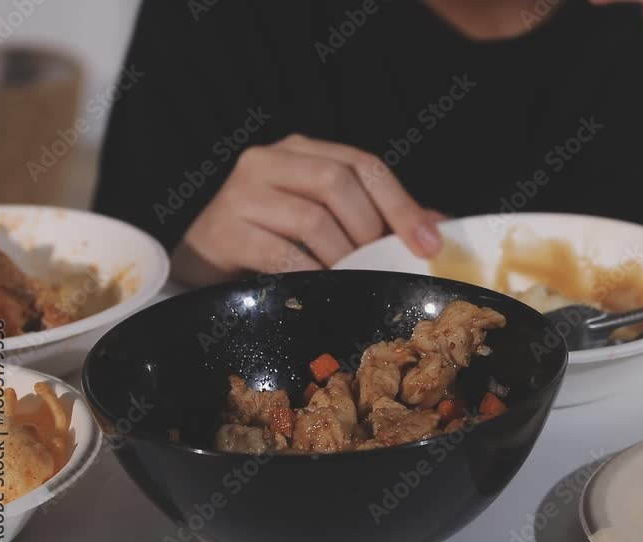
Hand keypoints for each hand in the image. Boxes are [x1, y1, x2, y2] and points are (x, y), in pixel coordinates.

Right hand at [171, 134, 442, 286]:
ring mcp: (241, 192)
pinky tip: (322, 288)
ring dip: (343, 258)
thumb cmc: (272, 242)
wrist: (202, 266)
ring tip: (354, 280)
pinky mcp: (224, 230)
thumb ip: (377, 219)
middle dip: (370, 231)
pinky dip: (311, 274)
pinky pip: (282, 254)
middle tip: (382, 266)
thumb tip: (440, 228)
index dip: (401, 204)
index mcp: (302, 151)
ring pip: (313, 219)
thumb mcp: (325, 223)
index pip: (363, 164)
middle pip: (338, 184)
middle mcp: (268, 160)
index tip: (428, 244)